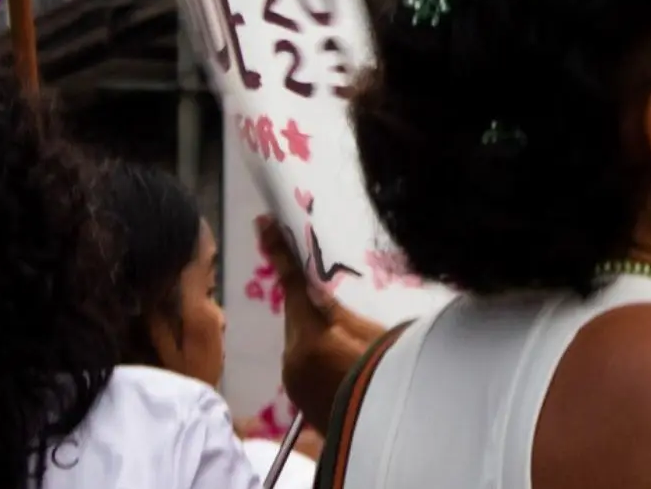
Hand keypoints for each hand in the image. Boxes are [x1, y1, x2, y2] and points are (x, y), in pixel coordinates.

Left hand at [259, 216, 386, 421]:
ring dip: (318, 341)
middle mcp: (293, 359)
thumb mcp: (373, 334)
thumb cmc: (387, 375)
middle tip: (340, 316)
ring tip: (350, 350)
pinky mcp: (301, 404)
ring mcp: (294, 385)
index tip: (263, 223)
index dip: (278, 250)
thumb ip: (340, 311)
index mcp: (310, 335)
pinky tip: (344, 371)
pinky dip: (319, 365)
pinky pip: (306, 371)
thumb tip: (313, 287)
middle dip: (312, 310)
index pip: (293, 283)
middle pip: (299, 318)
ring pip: (302, 346)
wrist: (382, 426)